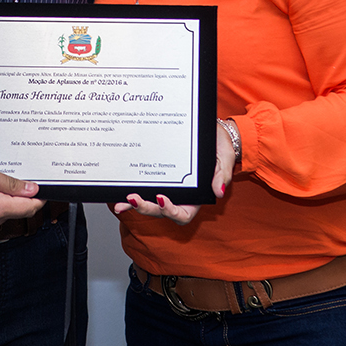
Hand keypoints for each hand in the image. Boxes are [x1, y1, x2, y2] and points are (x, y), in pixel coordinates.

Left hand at [112, 121, 236, 224]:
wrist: (211, 130)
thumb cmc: (220, 147)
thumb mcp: (225, 159)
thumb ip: (221, 175)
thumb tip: (219, 191)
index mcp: (195, 198)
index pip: (183, 215)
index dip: (170, 211)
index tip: (161, 198)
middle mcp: (179, 197)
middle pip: (160, 211)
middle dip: (145, 208)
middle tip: (133, 198)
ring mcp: (168, 188)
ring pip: (149, 203)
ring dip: (134, 204)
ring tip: (123, 201)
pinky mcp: (159, 177)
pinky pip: (145, 187)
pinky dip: (132, 191)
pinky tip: (120, 193)